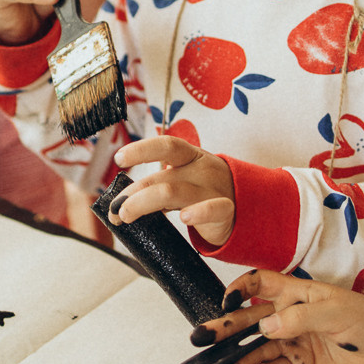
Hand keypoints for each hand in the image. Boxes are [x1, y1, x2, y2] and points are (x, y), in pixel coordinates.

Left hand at [112, 137, 234, 247]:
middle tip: (115, 209)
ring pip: (174, 192)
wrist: (249, 207)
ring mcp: (214, 189)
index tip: (119, 158)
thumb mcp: (184, 181)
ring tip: (126, 216)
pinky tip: (184, 218)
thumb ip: (158, 187)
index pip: (166, 146)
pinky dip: (198, 212)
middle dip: (132, 193)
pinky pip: (212, 209)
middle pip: (161, 177)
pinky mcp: (225, 211)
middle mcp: (201, 169)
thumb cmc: (207, 192)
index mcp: (191, 157)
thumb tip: (122, 202)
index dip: (142, 149)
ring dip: (144, 203)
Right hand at [187, 269, 363, 363]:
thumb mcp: (335, 310)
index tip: (226, 300)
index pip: (261, 284)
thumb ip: (299, 317)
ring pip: (259, 349)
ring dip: (240, 357)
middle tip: (207, 338)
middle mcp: (292, 317)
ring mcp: (296, 341)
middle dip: (227, 328)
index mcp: (298, 294)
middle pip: (251, 320)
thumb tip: (268, 324)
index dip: (241, 289)